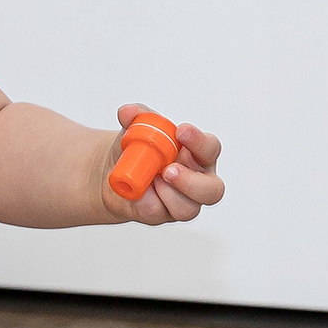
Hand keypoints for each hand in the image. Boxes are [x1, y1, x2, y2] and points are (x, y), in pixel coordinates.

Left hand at [106, 104, 223, 223]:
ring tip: (151, 180)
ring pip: (189, 209)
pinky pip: (162, 214)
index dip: (199, 141)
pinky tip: (139, 191)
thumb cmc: (137, 148)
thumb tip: (128, 112)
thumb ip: (137, 116)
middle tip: (168, 170)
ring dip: (169, 194)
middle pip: (213, 189)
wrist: (114, 172)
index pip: (210, 148)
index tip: (181, 132)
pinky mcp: (166, 215)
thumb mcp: (136, 127)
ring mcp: (184, 201)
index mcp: (198, 153)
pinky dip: (148, 201)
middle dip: (191, 181)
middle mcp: (198, 179)